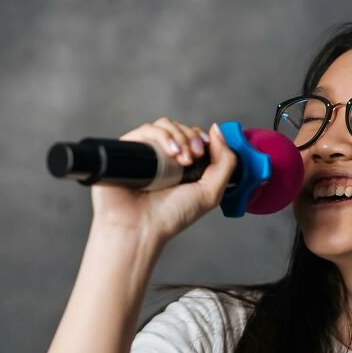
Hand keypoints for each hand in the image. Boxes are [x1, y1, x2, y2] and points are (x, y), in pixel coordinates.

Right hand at [90, 118, 235, 245]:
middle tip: (192, 158)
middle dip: (191, 138)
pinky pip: (145, 130)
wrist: (140, 227)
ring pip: (163, 125)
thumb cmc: (171, 216)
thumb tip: (217, 130)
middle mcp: (162, 157)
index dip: (200, 137)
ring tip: (181, 159)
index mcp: (180, 165)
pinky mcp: (126, 149)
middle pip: (179, 127)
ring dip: (179, 136)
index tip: (203, 150)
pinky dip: (161, 135)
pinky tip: (169, 153)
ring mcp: (144, 152)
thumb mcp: (210, 192)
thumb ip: (225, 162)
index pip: (192, 135)